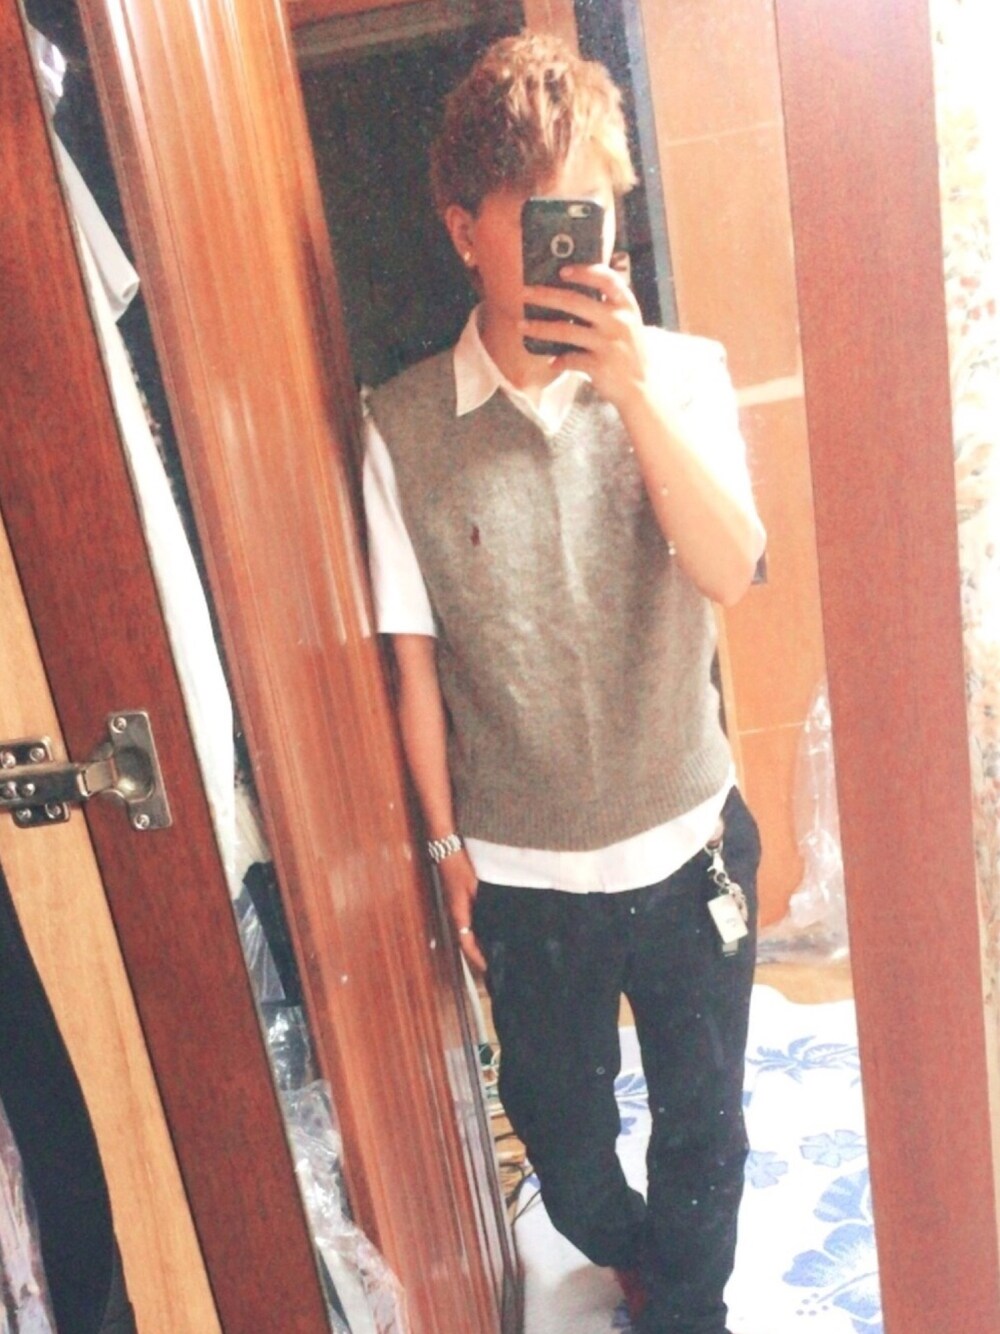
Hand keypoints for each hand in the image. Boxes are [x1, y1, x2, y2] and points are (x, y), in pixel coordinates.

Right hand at [438, 848, 486, 972]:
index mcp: (458, 913)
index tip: (489, 968)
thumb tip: (497, 919)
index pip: (466, 943)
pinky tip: (490, 929)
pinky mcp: (460, 901)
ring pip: (468, 932)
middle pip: (467, 941)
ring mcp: (456, 908)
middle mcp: (455, 914)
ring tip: (494, 951)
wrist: (446, 851)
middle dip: (479, 955)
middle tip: (494, 965)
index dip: (477, 958)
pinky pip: (469, 921)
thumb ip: (485, 903)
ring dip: (478, 943)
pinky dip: (478, 930)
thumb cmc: (459, 867)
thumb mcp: (475, 885)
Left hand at [520, 263, 651, 409]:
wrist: (643, 388)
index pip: (607, 279)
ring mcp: (608, 344)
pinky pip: (570, 359)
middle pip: (574, 302)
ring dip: (539, 328)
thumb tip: (569, 294)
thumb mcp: (628, 324)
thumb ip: (608, 308)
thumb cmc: (630, 353)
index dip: (584, 272)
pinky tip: (552, 363)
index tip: (562, 271)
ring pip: (565, 331)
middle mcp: (618, 321)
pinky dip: (558, 361)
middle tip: (524, 292)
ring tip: (522, 325)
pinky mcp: (599, 365)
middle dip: (545, 295)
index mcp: (626, 307)